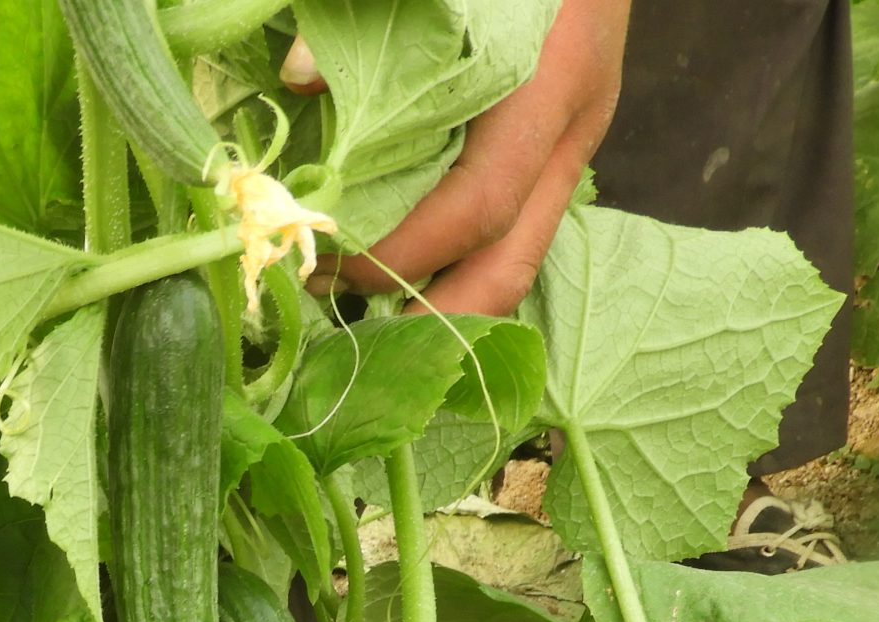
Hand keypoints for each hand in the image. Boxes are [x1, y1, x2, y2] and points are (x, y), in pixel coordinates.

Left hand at [286, 0, 630, 314]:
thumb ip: (374, 16)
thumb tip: (299, 77)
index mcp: (550, 88)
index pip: (476, 209)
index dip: (402, 252)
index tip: (331, 264)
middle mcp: (574, 130)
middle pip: (510, 266)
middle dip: (429, 320)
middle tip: (347, 333)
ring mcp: (578, 140)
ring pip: (519, 257)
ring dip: (445, 303)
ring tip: (369, 316)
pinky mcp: (565, 139)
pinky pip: (517, 227)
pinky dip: (461, 261)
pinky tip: (404, 266)